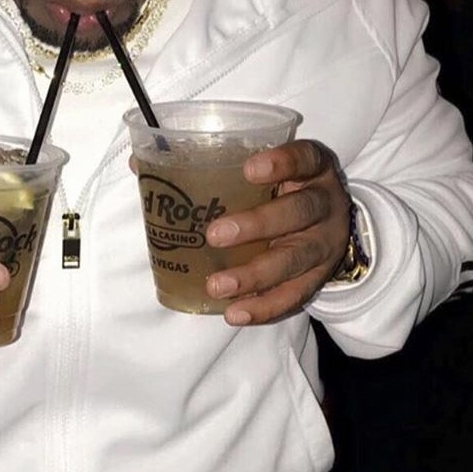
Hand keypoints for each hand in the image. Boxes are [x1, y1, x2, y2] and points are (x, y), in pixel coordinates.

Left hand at [204, 140, 351, 325]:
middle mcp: (325, 205)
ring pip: (295, 259)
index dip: (282, 163)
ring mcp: (325, 244)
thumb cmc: (284, 190)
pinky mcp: (319, 278)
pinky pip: (294, 295)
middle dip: (257, 225)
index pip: (305, 159)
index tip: (249, 170)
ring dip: (254, 275)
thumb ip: (222, 167)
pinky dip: (264, 306)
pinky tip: (235, 313)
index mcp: (315, 170)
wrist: (328, 225)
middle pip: (299, 212)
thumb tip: (144, 164)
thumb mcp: (271, 171)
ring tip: (217, 286)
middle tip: (214, 235)